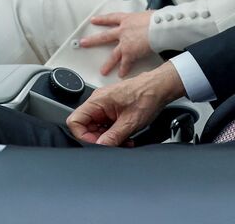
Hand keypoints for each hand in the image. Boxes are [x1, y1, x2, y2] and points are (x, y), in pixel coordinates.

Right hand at [66, 63, 185, 145]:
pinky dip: (113, 133)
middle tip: (113, 144)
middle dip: (99, 139)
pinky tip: (124, 136)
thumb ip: (113, 136)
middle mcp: (98, 102)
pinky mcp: (112, 109)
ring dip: (108, 138)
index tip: (97, 144)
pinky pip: (105, 125)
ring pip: (96, 128)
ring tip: (123, 141)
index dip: (83, 136)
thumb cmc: (147, 95)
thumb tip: (100, 147)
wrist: (160, 87)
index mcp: (98, 101)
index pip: (75, 121)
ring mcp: (104, 105)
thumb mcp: (130, 122)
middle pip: (85, 127)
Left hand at [80, 10, 152, 77]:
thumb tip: (148, 19)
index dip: (102, 19)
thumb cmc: (157, 19)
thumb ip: (143, 20)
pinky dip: (124, 70)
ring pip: (113, 55)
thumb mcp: (148, 15)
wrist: (159, 26)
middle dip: (93, 41)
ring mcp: (125, 42)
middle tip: (84, 43)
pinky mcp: (130, 52)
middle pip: (104, 37)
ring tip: (103, 71)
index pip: (111, 18)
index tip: (94, 20)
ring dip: (108, 64)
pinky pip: (125, 63)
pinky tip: (121, 75)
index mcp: (127, 19)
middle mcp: (123, 30)